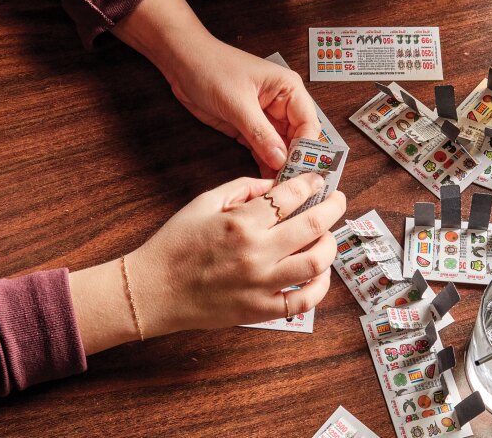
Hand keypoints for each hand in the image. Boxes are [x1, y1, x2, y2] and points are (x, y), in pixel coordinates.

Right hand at [132, 174, 344, 335]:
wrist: (153, 290)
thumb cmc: (176, 244)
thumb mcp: (204, 202)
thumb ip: (242, 188)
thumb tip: (274, 184)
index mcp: (241, 222)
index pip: (290, 196)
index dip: (310, 184)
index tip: (318, 180)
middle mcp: (256, 252)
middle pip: (312, 225)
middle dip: (332, 208)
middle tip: (338, 200)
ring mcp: (261, 284)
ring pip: (316, 262)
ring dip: (329, 245)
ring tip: (327, 236)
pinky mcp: (261, 310)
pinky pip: (304, 300)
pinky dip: (320, 286)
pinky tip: (320, 273)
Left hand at [167, 36, 319, 176]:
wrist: (183, 63)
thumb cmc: (211, 67)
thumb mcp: (237, 102)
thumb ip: (260, 133)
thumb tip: (280, 158)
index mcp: (288, 88)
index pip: (308, 124)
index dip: (307, 148)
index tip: (300, 170)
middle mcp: (282, 104)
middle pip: (299, 139)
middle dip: (295, 161)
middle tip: (291, 184)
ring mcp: (266, 118)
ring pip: (282, 148)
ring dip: (281, 166)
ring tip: (281, 187)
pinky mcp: (250, 129)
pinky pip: (264, 150)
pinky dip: (266, 164)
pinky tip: (268, 179)